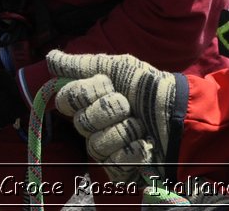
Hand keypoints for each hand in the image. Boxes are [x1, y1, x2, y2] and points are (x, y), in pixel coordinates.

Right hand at [47, 50, 182, 184]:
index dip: (86, 92)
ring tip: (140, 126)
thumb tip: (50, 57)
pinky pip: (114, 165)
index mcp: (88, 102)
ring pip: (96, 145)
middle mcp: (92, 126)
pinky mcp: (121, 170)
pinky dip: (133, 152)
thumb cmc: (148, 87)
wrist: (178, 111)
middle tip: (128, 105)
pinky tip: (144, 145)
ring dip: (125, 131)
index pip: (65, 100)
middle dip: (109, 109)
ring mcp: (106, 150)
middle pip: (81, 122)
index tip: (108, 85)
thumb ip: (81, 65)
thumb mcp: (116, 67)